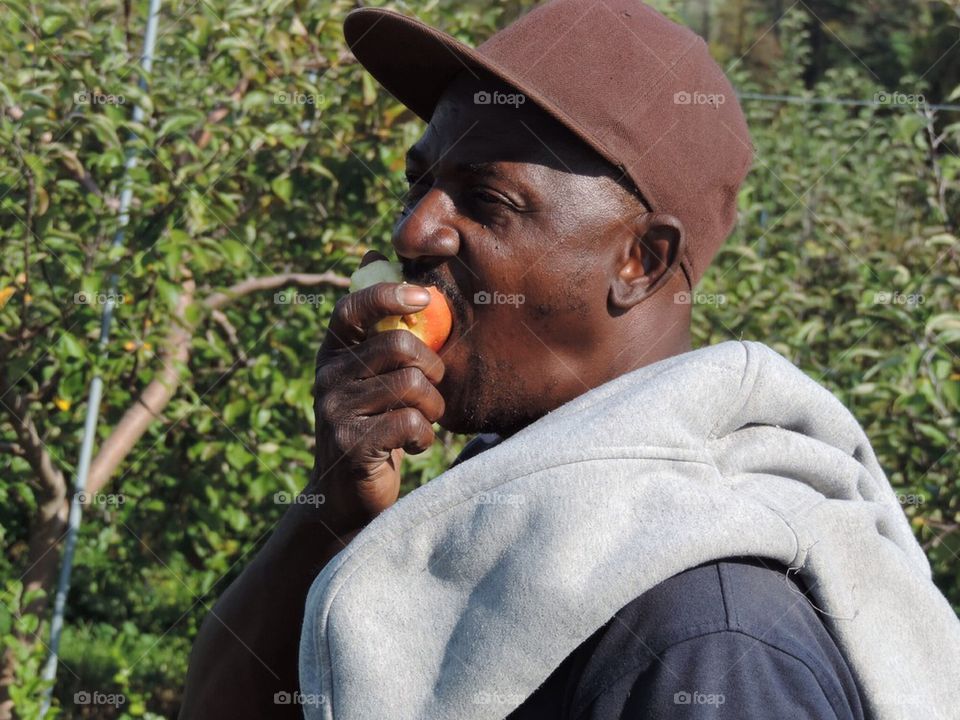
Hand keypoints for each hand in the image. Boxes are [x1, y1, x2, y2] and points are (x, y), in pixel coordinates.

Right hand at [308, 251, 445, 530]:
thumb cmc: (372, 424)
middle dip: (432, 366)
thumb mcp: (371, 375)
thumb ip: (378, 329)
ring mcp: (334, 411)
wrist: (346, 495)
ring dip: (433, 406)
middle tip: (433, 387)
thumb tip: (375, 253)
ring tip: (427, 419)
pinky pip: (410, 423)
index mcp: (333, 352)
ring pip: (411, 385)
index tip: (424, 298)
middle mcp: (326, 376)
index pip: (353, 307)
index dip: (388, 295)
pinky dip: (425, 436)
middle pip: (398, 346)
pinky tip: (416, 444)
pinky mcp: (351, 444)